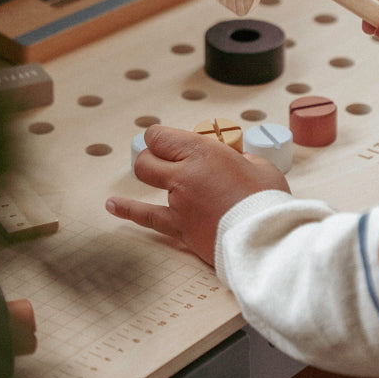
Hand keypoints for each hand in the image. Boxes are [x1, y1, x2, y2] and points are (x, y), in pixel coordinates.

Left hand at [105, 125, 289, 265]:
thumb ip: (242, 159)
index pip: (160, 136)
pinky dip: (128, 210)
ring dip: (153, 176)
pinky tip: (113, 205)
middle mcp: (184, 175)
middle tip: (167, 159)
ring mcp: (178, 202)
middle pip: (148, 158)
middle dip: (154, 155)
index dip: (162, 139)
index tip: (170, 142)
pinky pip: (147, 216)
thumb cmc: (266, 203)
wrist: (264, 241)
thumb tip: (236, 161)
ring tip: (153, 175)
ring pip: (147, 180)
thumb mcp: (260, 166)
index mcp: (203, 153)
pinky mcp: (180, 228)